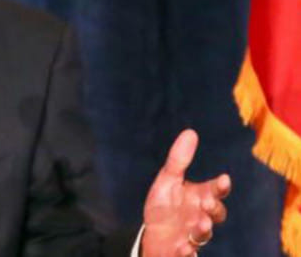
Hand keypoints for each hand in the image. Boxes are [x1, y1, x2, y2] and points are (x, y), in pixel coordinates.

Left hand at [141, 129, 230, 256]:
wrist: (153, 233)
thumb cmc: (166, 205)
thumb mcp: (168, 180)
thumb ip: (179, 160)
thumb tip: (190, 132)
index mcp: (199, 196)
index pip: (215, 190)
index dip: (220, 187)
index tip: (224, 179)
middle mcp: (200, 215)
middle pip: (215, 214)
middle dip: (214, 209)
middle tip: (207, 202)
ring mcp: (192, 234)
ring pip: (203, 234)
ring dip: (204, 229)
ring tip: (200, 223)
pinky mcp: (182, 249)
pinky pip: (187, 252)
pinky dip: (187, 251)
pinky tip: (183, 247)